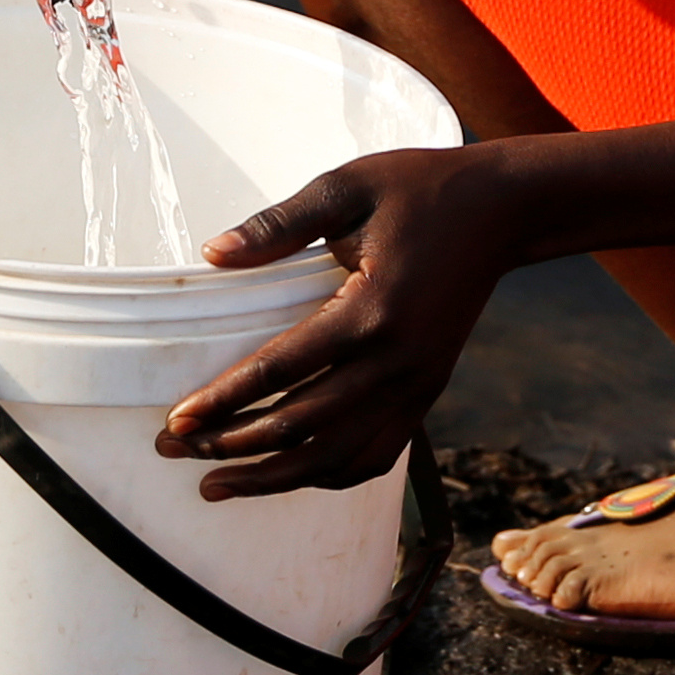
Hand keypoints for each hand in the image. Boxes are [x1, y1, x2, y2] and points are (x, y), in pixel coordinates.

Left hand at [157, 146, 513, 497]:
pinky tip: (289, 476)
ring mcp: (417, 386)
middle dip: (231, 445)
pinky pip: (376, 454)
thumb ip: (277, 225)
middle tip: (173, 449)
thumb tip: (212, 253)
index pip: (278, 372)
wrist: (502, 211)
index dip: (222, 401)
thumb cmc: (419, 190)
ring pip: (336, 457)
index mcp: (370, 312)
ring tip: (216, 484)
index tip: (175, 421)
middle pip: (300, 427)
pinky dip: (329, 473)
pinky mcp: (427, 393)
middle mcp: (396, 364)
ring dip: (273, 477)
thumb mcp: (345, 190)